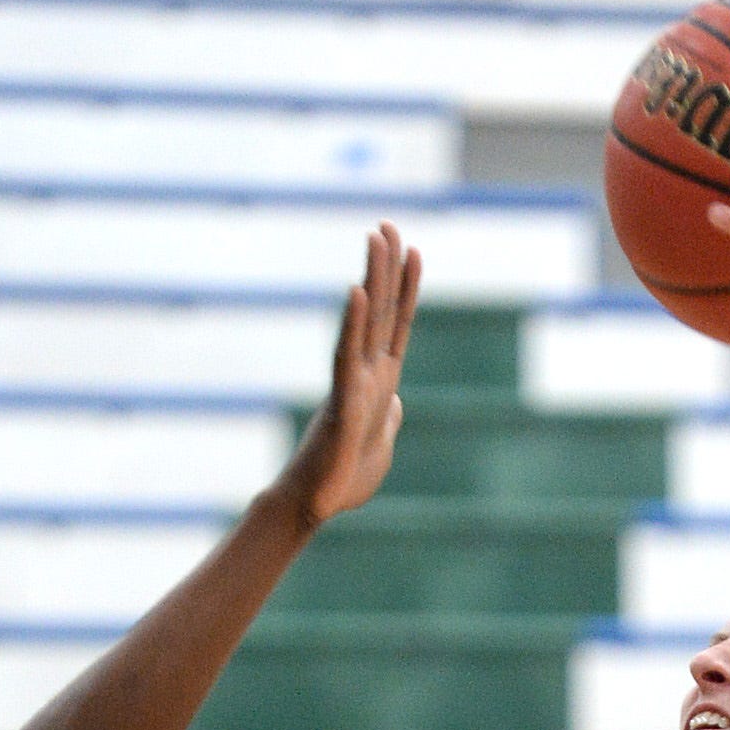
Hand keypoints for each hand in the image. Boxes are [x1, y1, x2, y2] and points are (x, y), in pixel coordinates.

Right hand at [281, 222, 420, 528]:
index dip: (407, 287)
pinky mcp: (342, 402)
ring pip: (366, 321)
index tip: (412, 249)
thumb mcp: (381, 443)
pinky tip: (356, 290)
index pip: (397, 324)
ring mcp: (353, 384)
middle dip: (386, 266)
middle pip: (381, 310)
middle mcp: (366, 374)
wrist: (317, 506)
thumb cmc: (343, 480)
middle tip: (387, 224)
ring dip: (373, 278)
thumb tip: (396, 404)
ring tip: (376, 237)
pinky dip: (352, 323)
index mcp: (381, 382)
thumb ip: (389, 418)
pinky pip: (346, 356)